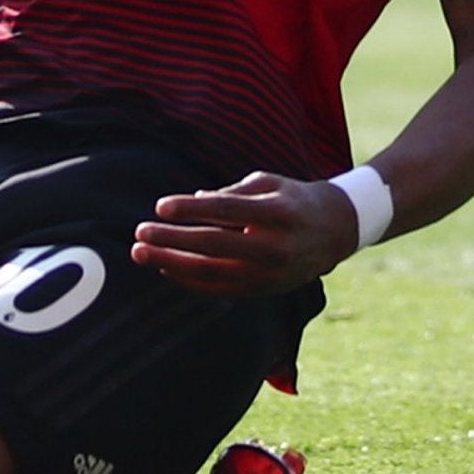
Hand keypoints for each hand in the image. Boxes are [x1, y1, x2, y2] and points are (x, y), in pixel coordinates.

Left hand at [130, 171, 360, 295]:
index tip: (160, 205)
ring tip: (139, 253)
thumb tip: (191, 202)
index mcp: (278, 213)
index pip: (227, 212)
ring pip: (211, 273)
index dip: (191, 209)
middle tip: (140, 232)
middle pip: (214, 246)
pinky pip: (217, 288)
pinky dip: (187, 279)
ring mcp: (269, 274)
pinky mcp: (262, 290)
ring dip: (171, 263)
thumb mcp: (267, 184)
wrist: (334, 232)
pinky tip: (164, 266)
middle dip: (172, 240)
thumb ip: (229, 193)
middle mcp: (274, 247)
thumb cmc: (291, 199)